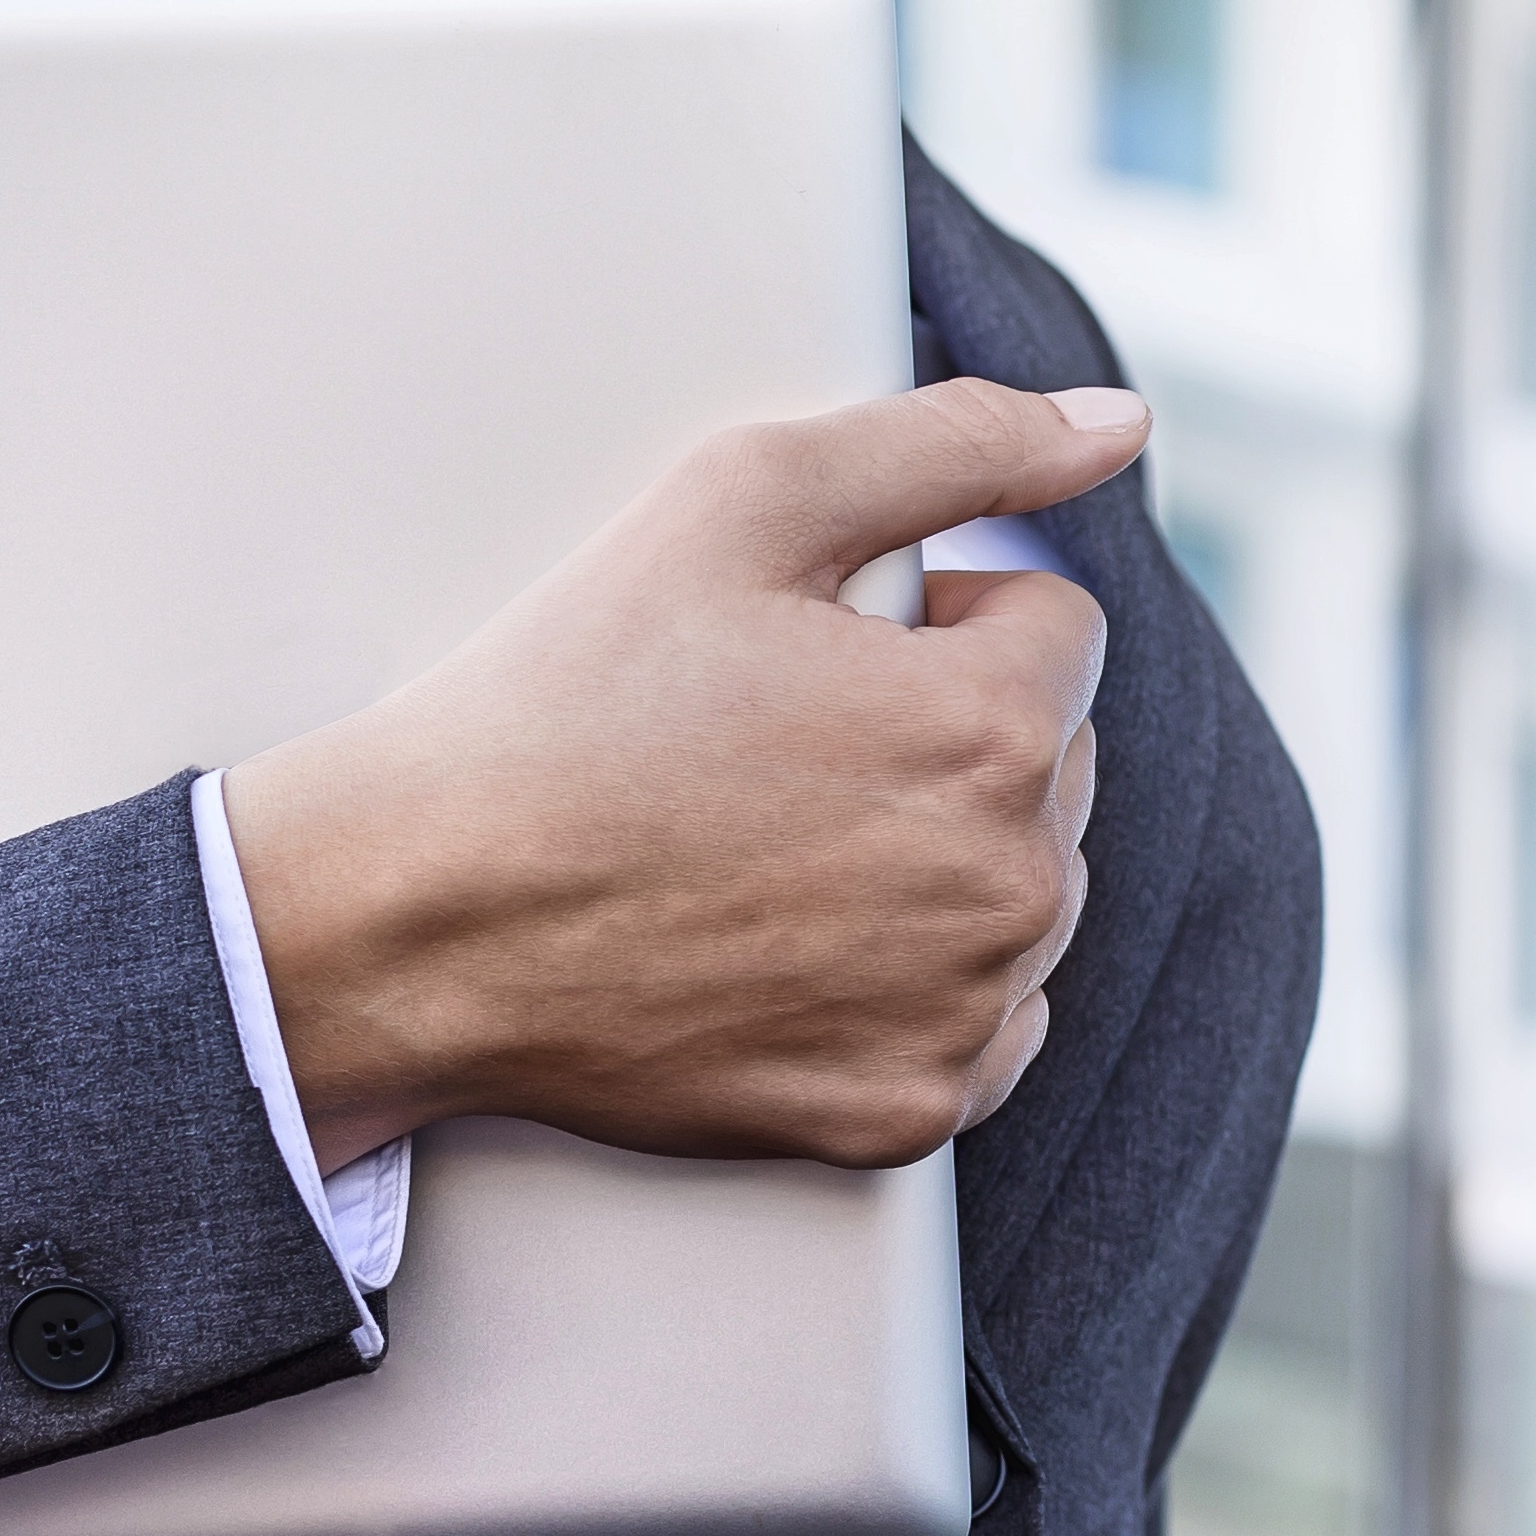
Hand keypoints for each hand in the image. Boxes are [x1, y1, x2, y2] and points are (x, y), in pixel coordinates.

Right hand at [220, 379, 1148, 1169]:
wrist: (417, 917)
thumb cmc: (564, 705)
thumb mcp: (744, 500)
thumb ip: (956, 441)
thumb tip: (1118, 425)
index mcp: (991, 726)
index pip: (1055, 626)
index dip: (936, 617)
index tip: (815, 650)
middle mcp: (1011, 886)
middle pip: (1048, 764)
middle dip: (948, 736)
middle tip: (775, 747)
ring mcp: (963, 1012)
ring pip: (1021, 892)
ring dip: (938, 857)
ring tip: (770, 844)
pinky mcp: (909, 1110)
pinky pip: (981, 1023)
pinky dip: (911, 985)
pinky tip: (790, 947)